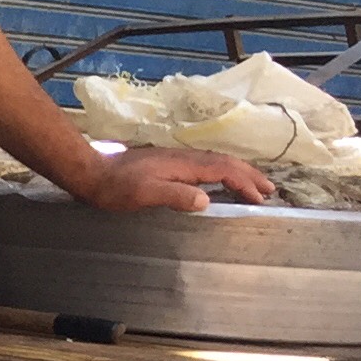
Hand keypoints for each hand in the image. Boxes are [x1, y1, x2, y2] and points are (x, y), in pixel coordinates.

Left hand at [65, 146, 273, 212]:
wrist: (91, 172)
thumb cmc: (116, 187)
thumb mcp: (145, 194)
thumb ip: (176, 196)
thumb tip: (206, 201)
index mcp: (185, 165)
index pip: (224, 170)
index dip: (245, 183)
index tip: (261, 197)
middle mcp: (184, 158)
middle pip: (225, 163)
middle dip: (250, 175)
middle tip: (270, 189)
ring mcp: (176, 160)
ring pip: (216, 162)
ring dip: (238, 172)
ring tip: (253, 185)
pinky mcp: (167, 164)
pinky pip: (204, 166)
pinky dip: (221, 173)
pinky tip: (218, 182)